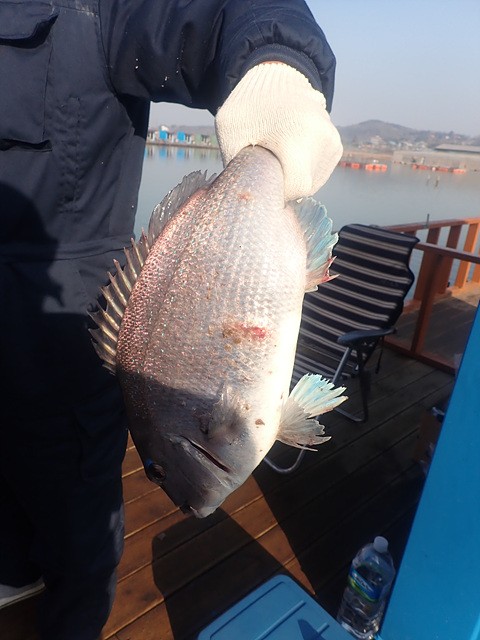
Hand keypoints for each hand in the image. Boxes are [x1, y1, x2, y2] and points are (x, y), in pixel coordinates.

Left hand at [215, 63, 342, 200]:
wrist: (276, 76)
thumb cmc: (248, 106)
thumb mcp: (230, 133)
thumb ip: (240, 167)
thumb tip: (250, 197)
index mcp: (297, 137)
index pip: (295, 187)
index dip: (277, 190)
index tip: (263, 178)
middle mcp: (322, 139)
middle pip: (304, 187)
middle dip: (285, 183)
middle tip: (267, 165)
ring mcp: (332, 141)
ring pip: (313, 181)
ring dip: (294, 176)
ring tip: (279, 154)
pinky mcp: (336, 144)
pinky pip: (319, 171)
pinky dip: (304, 169)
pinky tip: (291, 151)